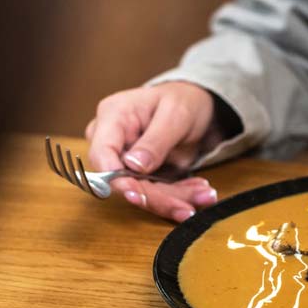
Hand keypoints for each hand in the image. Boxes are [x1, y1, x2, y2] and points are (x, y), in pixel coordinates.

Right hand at [86, 82, 223, 221]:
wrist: (196, 105)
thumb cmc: (182, 100)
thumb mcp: (175, 114)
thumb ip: (155, 140)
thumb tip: (132, 166)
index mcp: (112, 117)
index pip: (101, 154)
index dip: (115, 179)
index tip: (136, 195)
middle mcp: (114, 142)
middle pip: (124, 181)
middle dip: (158, 197)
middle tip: (187, 207)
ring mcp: (126, 161)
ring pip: (143, 192)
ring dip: (175, 200)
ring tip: (205, 195)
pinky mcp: (142, 175)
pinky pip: (157, 192)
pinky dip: (180, 196)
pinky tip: (201, 192)